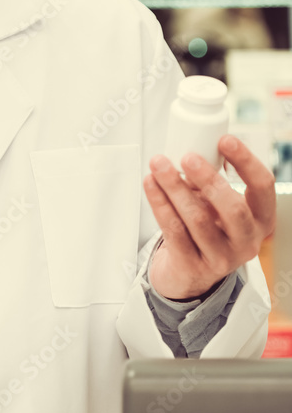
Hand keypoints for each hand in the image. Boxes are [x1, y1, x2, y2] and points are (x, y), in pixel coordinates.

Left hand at [144, 135, 275, 300]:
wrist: (187, 273)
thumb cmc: (206, 229)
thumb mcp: (218, 207)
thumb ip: (210, 182)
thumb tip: (191, 148)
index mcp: (261, 219)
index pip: (263, 186)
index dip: (246, 161)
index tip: (225, 139)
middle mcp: (247, 241)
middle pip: (233, 207)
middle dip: (208, 178)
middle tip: (187, 156)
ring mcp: (221, 258)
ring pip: (197, 218)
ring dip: (175, 187)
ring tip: (159, 165)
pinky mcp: (192, 266)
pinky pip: (174, 230)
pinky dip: (159, 203)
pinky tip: (150, 184)